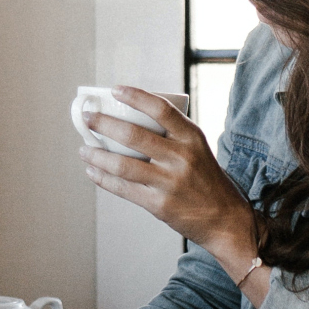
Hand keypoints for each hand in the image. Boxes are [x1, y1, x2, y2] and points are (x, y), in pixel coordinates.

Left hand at [78, 86, 257, 264]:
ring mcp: (169, 182)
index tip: (115, 90)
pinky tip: (92, 171)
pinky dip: (103, 178)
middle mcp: (181, 157)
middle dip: (104, 124)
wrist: (225, 218)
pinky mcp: (159, 204)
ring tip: (84, 149)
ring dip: (97, 155)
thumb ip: (172, 135)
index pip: (161, 109)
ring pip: (122, 164)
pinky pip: (123, 188)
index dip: (135, 96)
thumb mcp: (198, 149)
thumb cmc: (206, 179)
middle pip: (134, 135)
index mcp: (192, 137)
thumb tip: (129, 119)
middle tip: (87, 118)